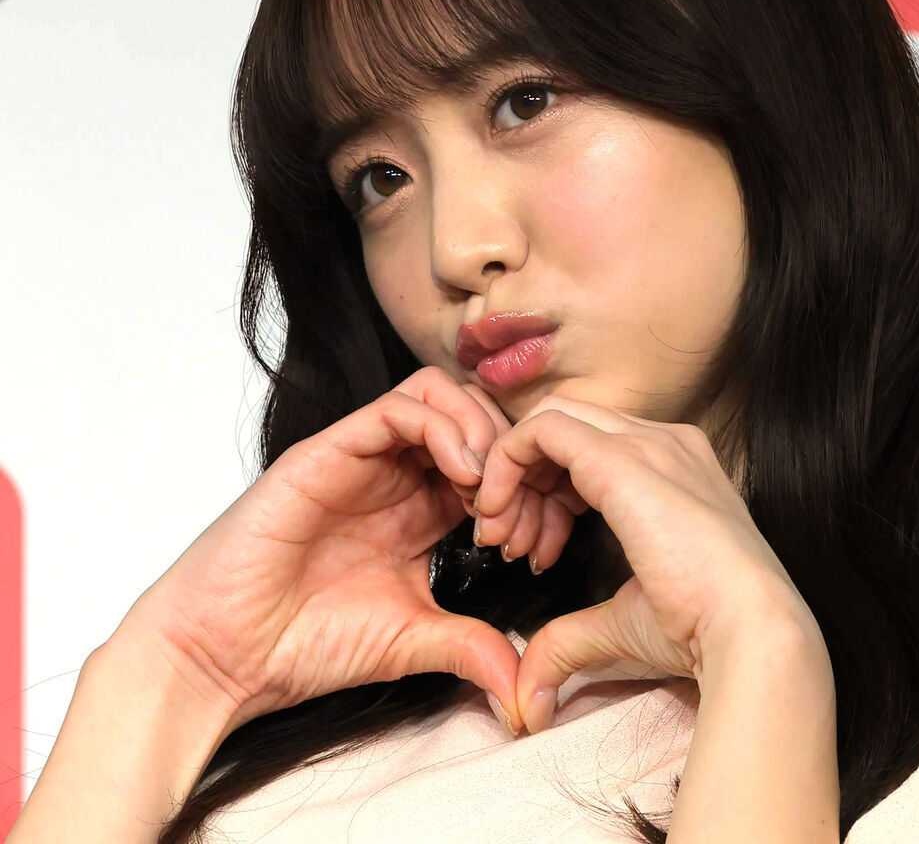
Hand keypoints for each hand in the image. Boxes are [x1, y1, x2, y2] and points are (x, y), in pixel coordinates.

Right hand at [113, 366, 586, 733]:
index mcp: (419, 507)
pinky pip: (400, 406)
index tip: (530, 542)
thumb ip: (471, 646)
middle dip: (509, 452)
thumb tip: (526, 686)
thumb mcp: (412, 641)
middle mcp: (395, 472)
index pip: (490, 461)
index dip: (522, 488)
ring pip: (440, 394)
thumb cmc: (306, 644)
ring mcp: (363, 456)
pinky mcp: (331, 448)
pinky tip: (461, 474)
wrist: (225, 655)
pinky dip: (445, 427)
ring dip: (481, 430)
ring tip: (486, 489)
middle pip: (473, 414)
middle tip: (511, 511)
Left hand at [471, 396, 830, 733]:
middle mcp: (663, 442)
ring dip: (512, 476)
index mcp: (675, 467)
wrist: (749, 627)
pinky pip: (541, 429)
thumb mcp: (623, 623)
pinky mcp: (620, 458)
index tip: (532, 550)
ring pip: (550, 422)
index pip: (591, 450)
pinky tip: (499, 511)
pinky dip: (506, 461)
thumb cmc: (702, 629)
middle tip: (508, 542)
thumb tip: (532, 689)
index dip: (549, 493)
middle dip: (525, 481)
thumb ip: (572, 637)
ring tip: (505, 541)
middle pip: (567, 430)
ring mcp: (645, 443)